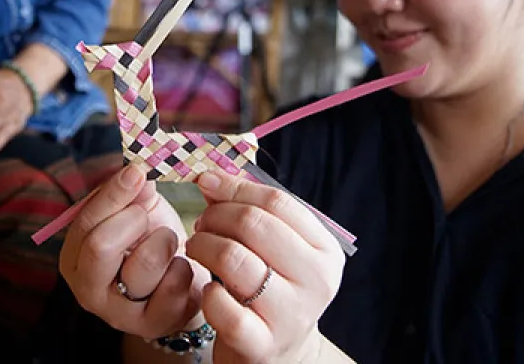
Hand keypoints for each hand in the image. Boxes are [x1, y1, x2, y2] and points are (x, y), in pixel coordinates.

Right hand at [61, 165, 208, 339]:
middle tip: (147, 216)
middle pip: (101, 246)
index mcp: (75, 257)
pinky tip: (178, 267)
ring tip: (167, 242)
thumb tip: (136, 173)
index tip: (137, 172)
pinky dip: (182, 267)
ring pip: (143, 265)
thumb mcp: (136, 210)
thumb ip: (130, 191)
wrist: (179, 279)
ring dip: (164, 242)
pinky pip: (173, 285)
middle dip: (133, 220)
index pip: (86, 222)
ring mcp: (117, 313)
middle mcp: (87, 290)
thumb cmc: (150, 240)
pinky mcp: (151, 325)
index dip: (113, 194)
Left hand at [187, 170, 344, 363]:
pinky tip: (209, 289)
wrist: (280, 355)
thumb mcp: (275, 250)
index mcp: (325, 251)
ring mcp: (291, 315)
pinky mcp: (262, 345)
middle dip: (216, 216)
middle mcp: (316, 282)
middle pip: (254, 225)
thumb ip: (250, 212)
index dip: (235, 187)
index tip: (206, 181)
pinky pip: (223, 307)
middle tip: (201, 223)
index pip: (277, 202)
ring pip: (234, 259)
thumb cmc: (273, 290)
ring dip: (204, 246)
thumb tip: (210, 178)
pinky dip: (207, 293)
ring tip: (198, 248)